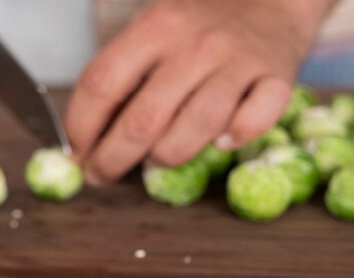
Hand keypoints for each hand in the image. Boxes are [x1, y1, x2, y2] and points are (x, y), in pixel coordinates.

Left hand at [66, 0, 334, 184]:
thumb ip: (120, 79)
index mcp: (155, 26)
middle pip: (143, 119)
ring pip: (197, 128)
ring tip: (156, 158)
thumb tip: (82, 142)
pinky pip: (255, 121)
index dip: (80, 128)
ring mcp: (238, 61)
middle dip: (112, 159)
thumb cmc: (197, 27)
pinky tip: (222, 141)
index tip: (75, 153)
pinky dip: (237, 137)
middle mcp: (195, 43)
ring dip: (168, 155)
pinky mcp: (278, 78)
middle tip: (102, 175)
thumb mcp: (152, 31)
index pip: (101, 84)